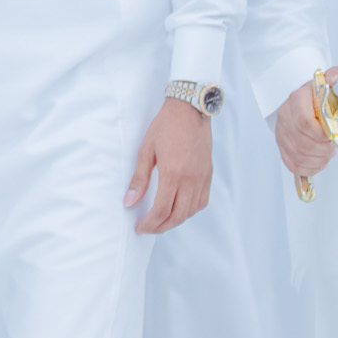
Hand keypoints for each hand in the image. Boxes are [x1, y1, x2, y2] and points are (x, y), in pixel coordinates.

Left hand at [124, 96, 211, 233]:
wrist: (190, 109)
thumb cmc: (166, 126)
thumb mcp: (146, 150)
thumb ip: (139, 179)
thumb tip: (129, 202)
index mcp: (173, 174)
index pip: (161, 210)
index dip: (149, 223)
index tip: (139, 228)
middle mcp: (190, 180)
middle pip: (177, 216)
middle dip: (161, 226)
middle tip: (148, 228)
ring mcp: (201, 178)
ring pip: (191, 211)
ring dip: (176, 221)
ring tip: (161, 221)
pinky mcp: (208, 174)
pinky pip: (202, 201)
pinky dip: (190, 211)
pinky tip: (180, 209)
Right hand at [274, 66, 337, 177]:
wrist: (301, 98)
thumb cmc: (316, 93)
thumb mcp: (327, 82)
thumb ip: (334, 77)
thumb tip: (335, 79)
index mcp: (296, 100)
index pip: (305, 123)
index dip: (321, 135)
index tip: (333, 136)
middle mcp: (285, 116)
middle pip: (302, 143)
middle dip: (323, 150)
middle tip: (333, 147)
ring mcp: (282, 132)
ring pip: (298, 155)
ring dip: (317, 160)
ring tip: (327, 155)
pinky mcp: (282, 144)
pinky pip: (292, 163)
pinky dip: (308, 167)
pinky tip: (317, 162)